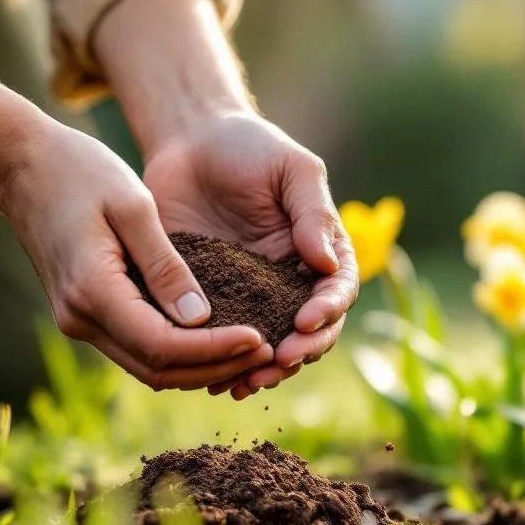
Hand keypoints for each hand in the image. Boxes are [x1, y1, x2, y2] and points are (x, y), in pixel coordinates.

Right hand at [0, 124, 274, 388]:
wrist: (21, 166)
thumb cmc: (79, 172)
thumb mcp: (134, 207)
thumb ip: (167, 266)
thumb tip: (201, 320)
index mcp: (92, 291)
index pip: (163, 345)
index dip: (215, 350)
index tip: (260, 337)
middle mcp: (81, 319)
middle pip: (157, 369)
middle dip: (214, 366)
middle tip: (265, 349)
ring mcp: (78, 321)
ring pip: (147, 366)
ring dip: (198, 365)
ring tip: (249, 348)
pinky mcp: (84, 313)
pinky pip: (136, 346)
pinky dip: (177, 350)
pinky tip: (215, 336)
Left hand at [142, 111, 358, 399]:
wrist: (188, 143)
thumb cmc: (249, 148)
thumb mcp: (291, 170)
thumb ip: (312, 213)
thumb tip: (326, 265)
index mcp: (319, 252)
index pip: (336, 292)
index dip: (326, 313)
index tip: (304, 322)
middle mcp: (289, 282)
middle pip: (307, 332)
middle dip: (298, 352)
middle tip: (277, 362)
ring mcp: (250, 296)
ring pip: (266, 345)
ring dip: (261, 369)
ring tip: (245, 381)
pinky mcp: (209, 301)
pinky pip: (220, 339)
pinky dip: (219, 362)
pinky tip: (210, 377)